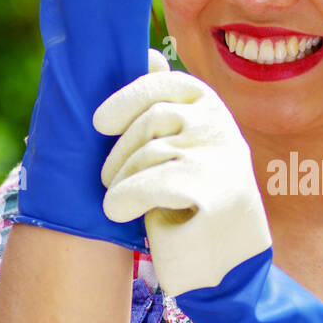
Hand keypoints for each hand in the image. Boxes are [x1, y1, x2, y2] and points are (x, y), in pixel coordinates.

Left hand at [92, 49, 272, 294]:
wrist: (221, 268)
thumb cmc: (187, 205)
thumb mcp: (176, 149)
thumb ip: (161, 107)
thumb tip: (146, 55)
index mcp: (212, 109)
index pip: (165, 84)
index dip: (126, 99)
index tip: (99, 123)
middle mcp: (223, 128)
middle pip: (152, 120)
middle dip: (120, 152)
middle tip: (108, 179)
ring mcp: (223, 159)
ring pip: (150, 152)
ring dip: (121, 180)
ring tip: (121, 200)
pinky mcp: (217, 193)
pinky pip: (153, 182)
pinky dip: (126, 198)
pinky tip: (118, 211)